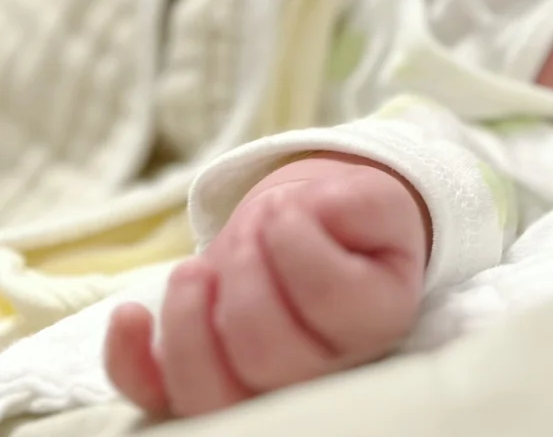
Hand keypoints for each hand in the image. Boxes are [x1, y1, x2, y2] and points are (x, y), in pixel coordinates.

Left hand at [104, 153, 430, 417]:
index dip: (295, 239)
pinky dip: (130, 362)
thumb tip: (310, 211)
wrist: (323, 244)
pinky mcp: (202, 388)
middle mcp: (324, 374)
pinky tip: (130, 314)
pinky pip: (159, 399)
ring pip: (212, 395)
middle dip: (244, 271)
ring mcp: (261, 390)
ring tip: (194, 268)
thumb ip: (356, 201)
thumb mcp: (371, 200)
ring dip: (187, 322)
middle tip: (248, 230)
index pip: (329, 297)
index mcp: (375, 321)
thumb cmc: (349, 226)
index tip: (286, 205)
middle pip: (268, 352)